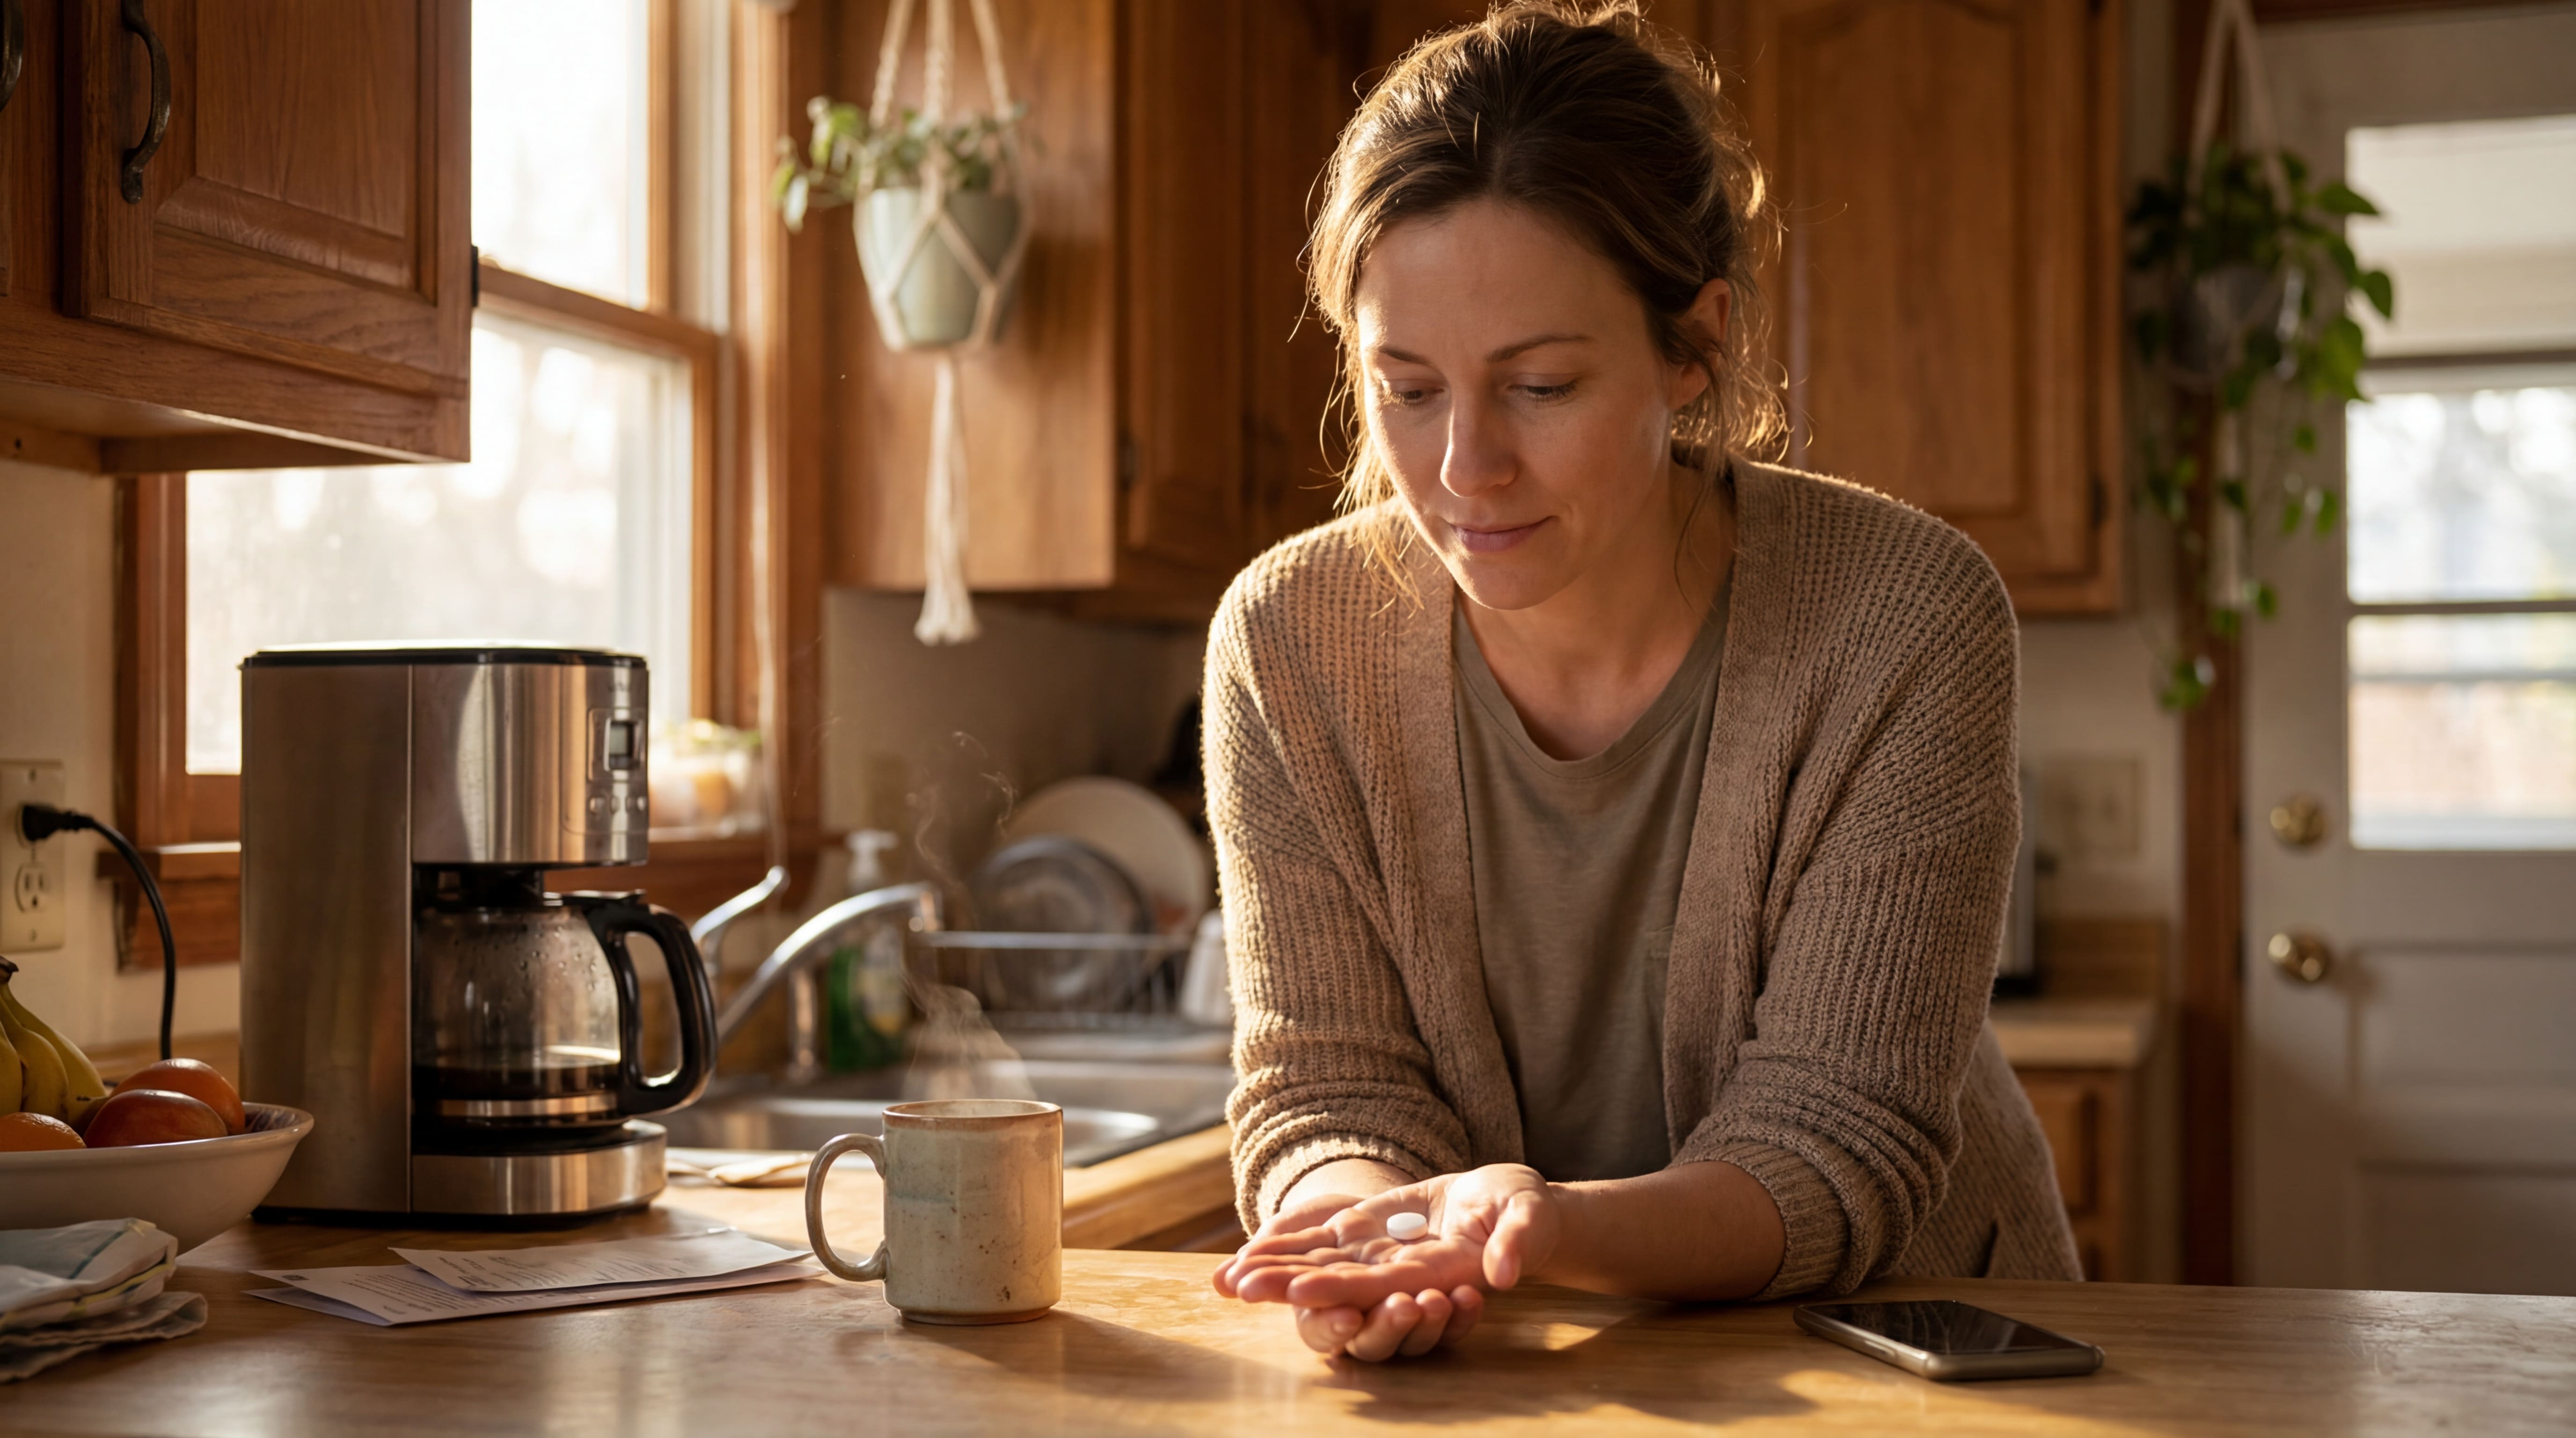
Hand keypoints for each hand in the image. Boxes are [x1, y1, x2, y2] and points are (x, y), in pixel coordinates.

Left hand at [1211, 1165, 1562, 1360]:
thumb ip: (1517, 1242)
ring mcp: (1379, 1254)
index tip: (1298, 1291)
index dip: (1339, 1288)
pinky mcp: (1368, 1232)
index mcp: (1436, 1273)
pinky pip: (1321, 1242)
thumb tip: (1504, 1271)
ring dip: (1275, 1270)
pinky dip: (1285, 1245)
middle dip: (1287, 1286)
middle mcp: (1398, 1272)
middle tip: (1239, 1288)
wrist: (1510, 1206)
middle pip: (1335, 1283)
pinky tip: (1249, 1250)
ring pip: (1319, 1265)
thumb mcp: (1529, 1217)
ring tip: (1227, 1275)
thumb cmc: (1527, 1212)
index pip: (1380, 1285)